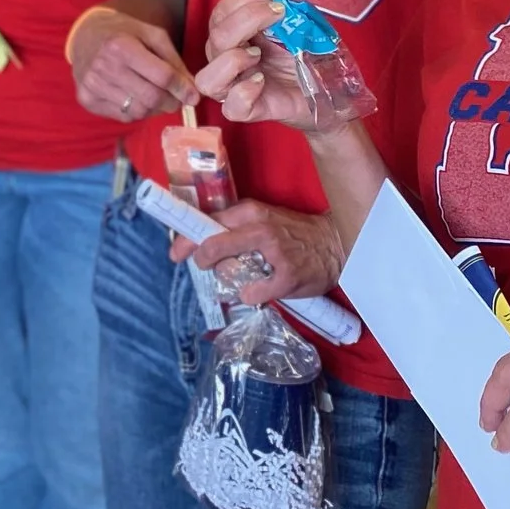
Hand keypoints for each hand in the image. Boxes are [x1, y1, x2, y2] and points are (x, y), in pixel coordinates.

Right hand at [70, 7, 194, 122]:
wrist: (85, 36)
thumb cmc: (124, 33)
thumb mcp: (151, 35)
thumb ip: (173, 61)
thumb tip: (191, 91)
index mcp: (121, 46)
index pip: (162, 76)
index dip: (182, 88)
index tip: (194, 96)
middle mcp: (104, 67)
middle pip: (151, 98)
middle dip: (171, 102)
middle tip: (177, 99)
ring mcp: (92, 85)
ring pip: (139, 111)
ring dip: (155, 108)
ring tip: (155, 95)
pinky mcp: (87, 99)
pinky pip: (124, 116)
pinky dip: (137, 111)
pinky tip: (135, 96)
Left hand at [178, 199, 345, 307]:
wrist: (334, 243)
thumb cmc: (294, 232)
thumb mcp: (263, 219)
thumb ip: (237, 228)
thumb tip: (204, 243)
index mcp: (249, 212)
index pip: (208, 221)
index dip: (187, 239)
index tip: (175, 253)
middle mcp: (259, 228)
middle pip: (212, 245)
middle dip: (201, 259)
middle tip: (203, 267)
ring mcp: (274, 253)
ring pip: (229, 271)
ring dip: (228, 279)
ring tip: (244, 277)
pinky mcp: (287, 276)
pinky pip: (253, 293)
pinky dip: (250, 296)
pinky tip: (257, 292)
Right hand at [195, 0, 329, 130]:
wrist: (326, 93)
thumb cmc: (305, 57)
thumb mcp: (294, 27)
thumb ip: (282, 12)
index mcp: (234, 38)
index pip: (219, 15)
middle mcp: (227, 62)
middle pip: (215, 38)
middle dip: (245, 18)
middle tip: (276, 12)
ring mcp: (236, 88)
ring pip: (207, 79)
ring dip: (231, 59)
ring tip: (258, 53)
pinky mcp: (251, 111)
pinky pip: (232, 107)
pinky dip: (243, 91)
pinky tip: (261, 80)